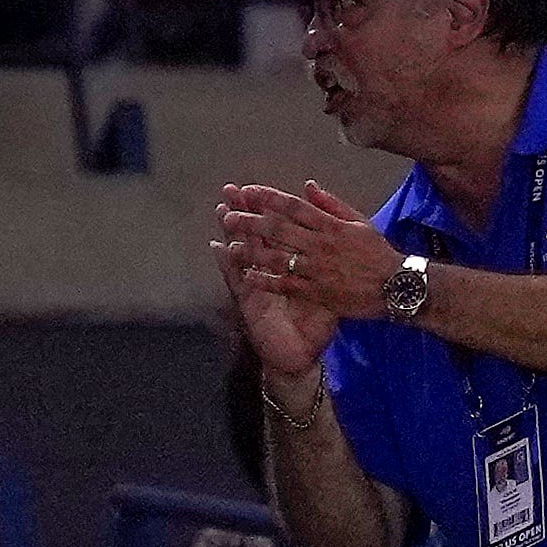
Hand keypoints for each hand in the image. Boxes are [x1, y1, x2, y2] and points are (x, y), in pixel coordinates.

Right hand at [213, 185, 343, 381]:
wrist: (300, 356)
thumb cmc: (314, 324)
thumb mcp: (328, 293)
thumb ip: (326, 269)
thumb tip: (328, 242)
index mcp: (288, 265)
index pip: (276, 231)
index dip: (266, 210)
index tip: (257, 189)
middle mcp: (267, 271)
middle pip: (253, 236)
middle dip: (243, 212)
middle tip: (231, 190)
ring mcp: (254, 284)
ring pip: (241, 252)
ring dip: (231, 232)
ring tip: (222, 210)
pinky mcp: (248, 301)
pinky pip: (237, 279)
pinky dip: (228, 264)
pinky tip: (219, 247)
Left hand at [224, 182, 400, 322]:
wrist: (399, 287)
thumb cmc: (378, 253)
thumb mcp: (360, 222)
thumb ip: (331, 204)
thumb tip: (308, 185)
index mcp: (331, 225)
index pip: (293, 207)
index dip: (267, 198)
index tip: (247, 191)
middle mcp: (321, 245)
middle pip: (278, 230)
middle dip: (250, 222)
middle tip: (228, 216)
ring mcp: (318, 269)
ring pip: (277, 258)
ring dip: (251, 251)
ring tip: (231, 245)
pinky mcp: (319, 292)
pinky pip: (287, 285)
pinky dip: (266, 280)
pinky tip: (248, 275)